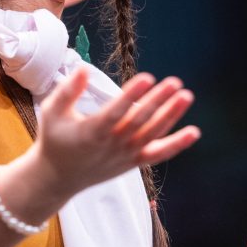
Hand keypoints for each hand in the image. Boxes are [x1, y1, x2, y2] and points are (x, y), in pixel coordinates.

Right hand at [33, 69, 198, 199]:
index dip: (132, 95)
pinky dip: (176, 145)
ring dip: (171, 115)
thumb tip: (83, 69)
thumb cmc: (54, 139)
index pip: (116, 112)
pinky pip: (158, 154)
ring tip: (186, 95)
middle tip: (175, 81)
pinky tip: (193, 132)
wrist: (58, 177)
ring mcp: (125, 155)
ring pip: (152, 134)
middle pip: (139, 121)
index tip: (148, 77)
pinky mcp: (133, 163)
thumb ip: (68, 91)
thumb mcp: (52, 111)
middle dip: (158, 100)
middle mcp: (111, 145)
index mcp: (91, 132)